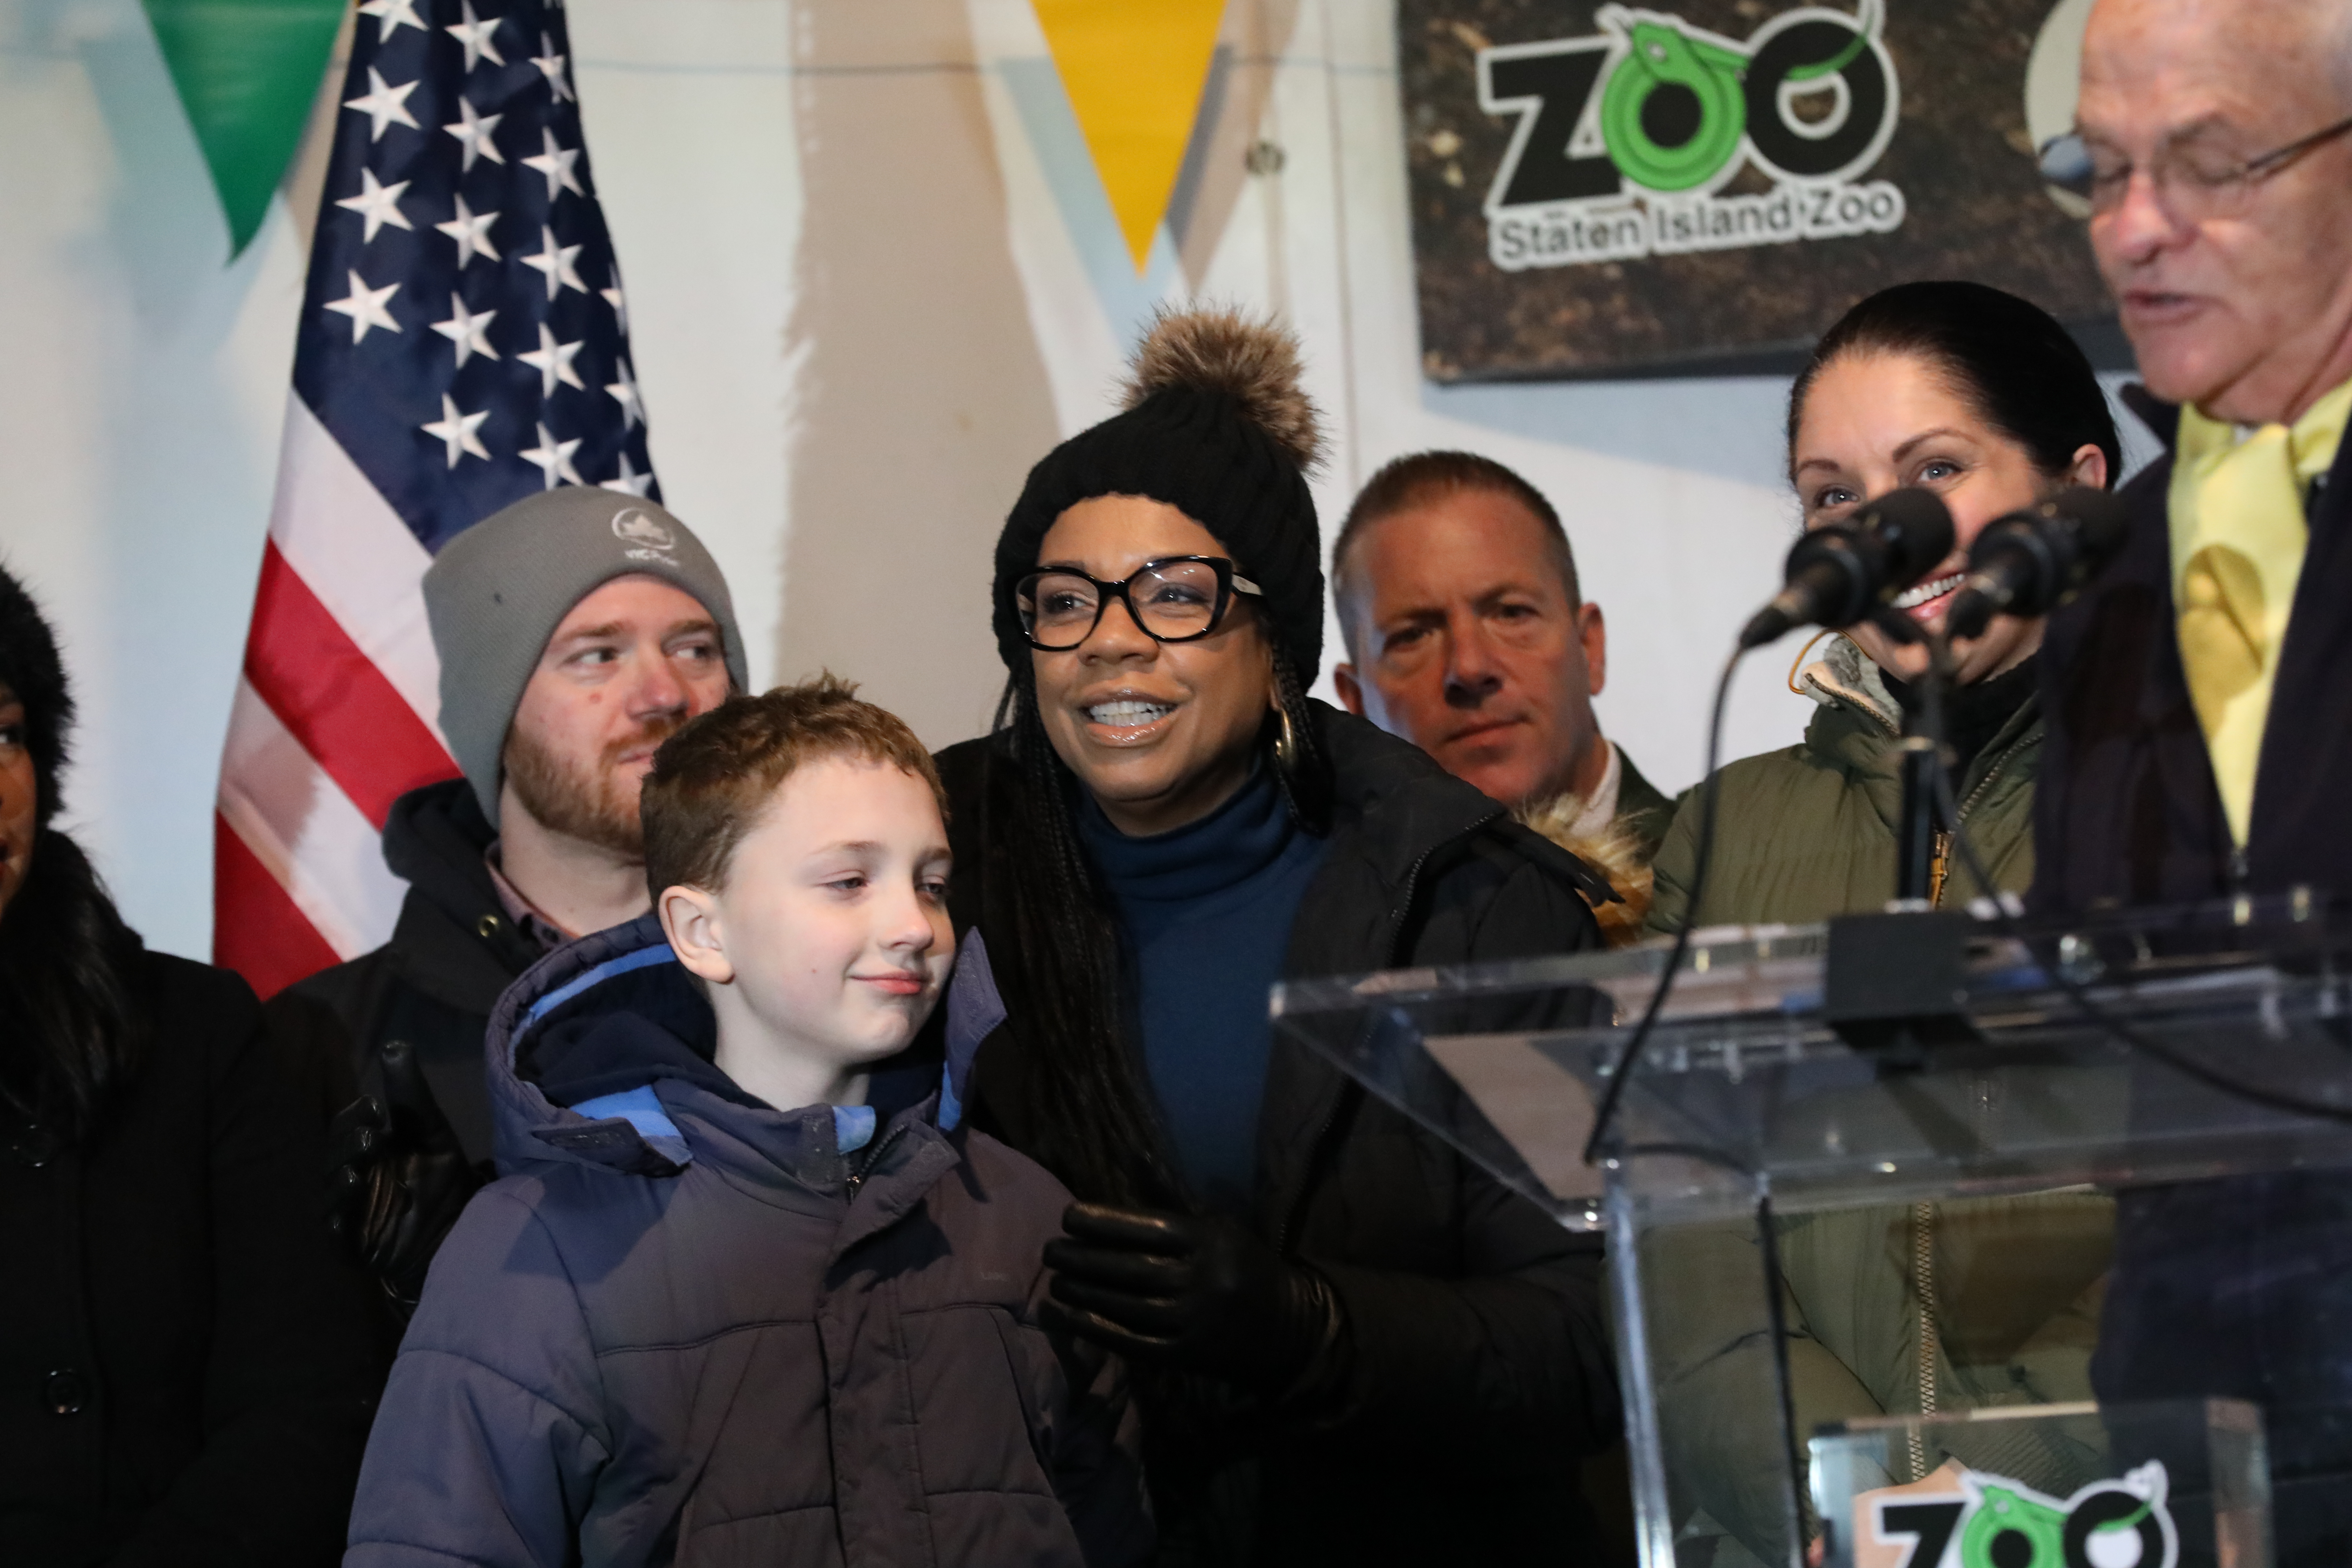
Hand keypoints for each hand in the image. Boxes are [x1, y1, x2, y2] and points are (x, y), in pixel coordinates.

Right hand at [325, 1039, 480, 1317]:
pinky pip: (335, 1233)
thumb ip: (412, 1095)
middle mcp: (352, 1177)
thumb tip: (396, 1044)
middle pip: (335, 1155)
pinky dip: (338, 1221)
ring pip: (331, 1193)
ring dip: (342, 1180)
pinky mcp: (351, 1245)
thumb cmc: (443, 1180)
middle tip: (374, 1138)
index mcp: (367, 1150)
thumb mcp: (433, 1134)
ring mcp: (348, 1212)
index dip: (357, 1115)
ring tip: (359, 1172)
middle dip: (350, 1145)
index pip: (347, 1125)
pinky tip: (346, 1212)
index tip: (378, 1107)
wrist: (459, 1233)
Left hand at [1042, 1203, 1342, 1392]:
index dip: (1103, 1222)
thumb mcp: (1216, 1224)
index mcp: (1209, 1239)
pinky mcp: (1185, 1356)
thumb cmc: (1241, 1264)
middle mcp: (1201, 1278)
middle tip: (1049, 1250)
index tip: (1068, 1216)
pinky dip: (1096, 1328)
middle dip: (1082, 1258)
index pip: (1146, 1228)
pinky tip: (1069, 1315)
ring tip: (1053, 1280)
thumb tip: (1130, 1161)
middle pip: (1129, 1267)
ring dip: (1082, 1292)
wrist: (1286, 1326)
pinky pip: (1132, 1341)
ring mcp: (1193, 1320)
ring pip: (1125, 1304)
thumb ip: (1169, 1200)